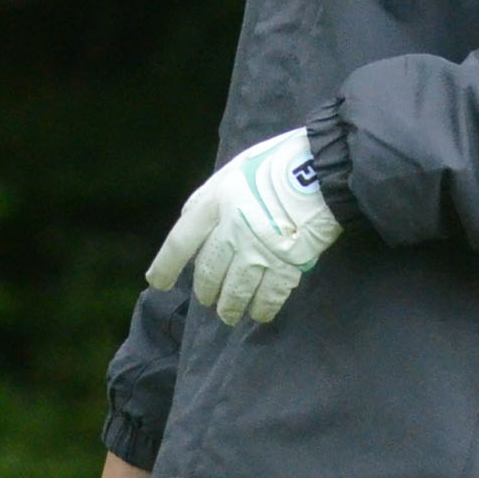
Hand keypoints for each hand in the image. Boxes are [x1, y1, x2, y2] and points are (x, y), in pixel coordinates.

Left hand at [145, 127, 340, 325]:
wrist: (321, 167)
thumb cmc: (278, 163)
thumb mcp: (233, 170)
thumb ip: (210, 195)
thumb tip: (190, 217)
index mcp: (214, 201)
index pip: (179, 242)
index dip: (165, 266)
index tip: (157, 283)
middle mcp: (231, 228)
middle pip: (208, 272)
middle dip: (205, 290)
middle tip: (208, 300)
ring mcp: (258, 248)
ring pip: (235, 289)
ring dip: (229, 306)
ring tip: (229, 315)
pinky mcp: (286, 263)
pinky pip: (268, 295)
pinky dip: (262, 307)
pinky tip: (260, 313)